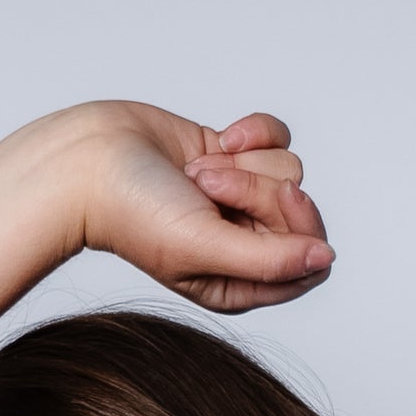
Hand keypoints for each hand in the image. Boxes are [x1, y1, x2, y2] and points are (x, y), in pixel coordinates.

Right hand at [74, 102, 333, 313]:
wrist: (90, 162)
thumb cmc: (135, 215)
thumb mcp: (206, 249)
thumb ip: (270, 260)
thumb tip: (325, 258)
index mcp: (244, 283)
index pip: (311, 261)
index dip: (303, 226)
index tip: (278, 200)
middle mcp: (247, 245)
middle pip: (299, 210)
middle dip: (257, 189)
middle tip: (208, 187)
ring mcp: (242, 200)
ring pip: (287, 170)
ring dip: (239, 164)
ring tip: (195, 174)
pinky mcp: (236, 158)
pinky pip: (276, 138)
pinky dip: (252, 131)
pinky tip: (220, 138)